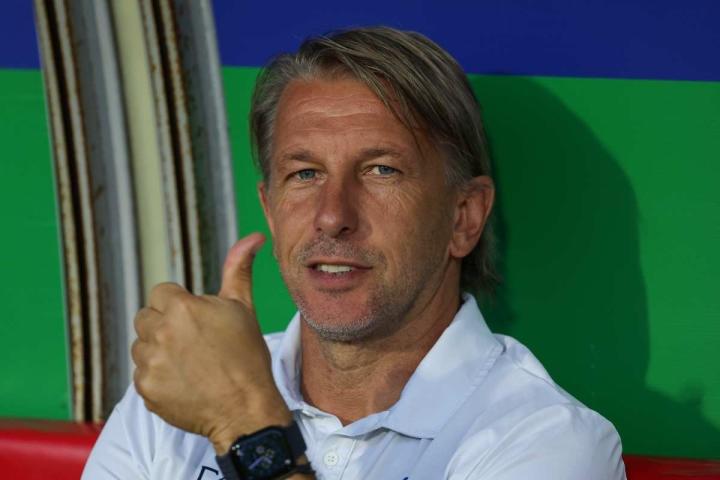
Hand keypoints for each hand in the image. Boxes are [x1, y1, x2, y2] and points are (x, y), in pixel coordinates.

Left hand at [131, 233, 291, 452]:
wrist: (245, 409)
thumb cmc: (247, 356)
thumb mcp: (244, 308)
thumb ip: (238, 270)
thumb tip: (253, 237)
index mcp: (182, 307)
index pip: (161, 293)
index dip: (180, 306)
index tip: (198, 322)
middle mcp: (160, 331)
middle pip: (146, 317)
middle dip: (164, 326)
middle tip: (193, 344)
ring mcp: (150, 362)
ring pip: (140, 345)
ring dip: (158, 351)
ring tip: (189, 364)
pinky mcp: (144, 388)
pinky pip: (141, 373)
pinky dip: (157, 377)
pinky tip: (183, 382)